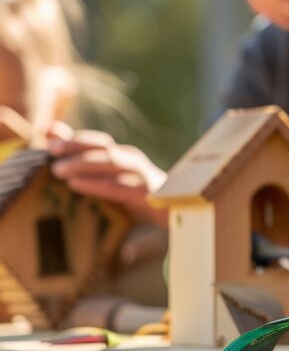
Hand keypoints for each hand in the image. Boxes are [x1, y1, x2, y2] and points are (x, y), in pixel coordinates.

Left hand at [47, 121, 168, 225]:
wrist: (176, 214)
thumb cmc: (137, 198)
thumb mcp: (114, 182)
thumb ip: (87, 163)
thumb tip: (59, 143)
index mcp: (125, 157)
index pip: (99, 142)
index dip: (74, 138)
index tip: (48, 138)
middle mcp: (133, 162)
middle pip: (104, 147)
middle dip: (76, 146)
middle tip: (50, 150)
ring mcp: (141, 176)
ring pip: (111, 162)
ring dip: (83, 163)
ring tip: (58, 169)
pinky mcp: (146, 194)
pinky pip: (118, 186)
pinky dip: (95, 183)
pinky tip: (75, 184)